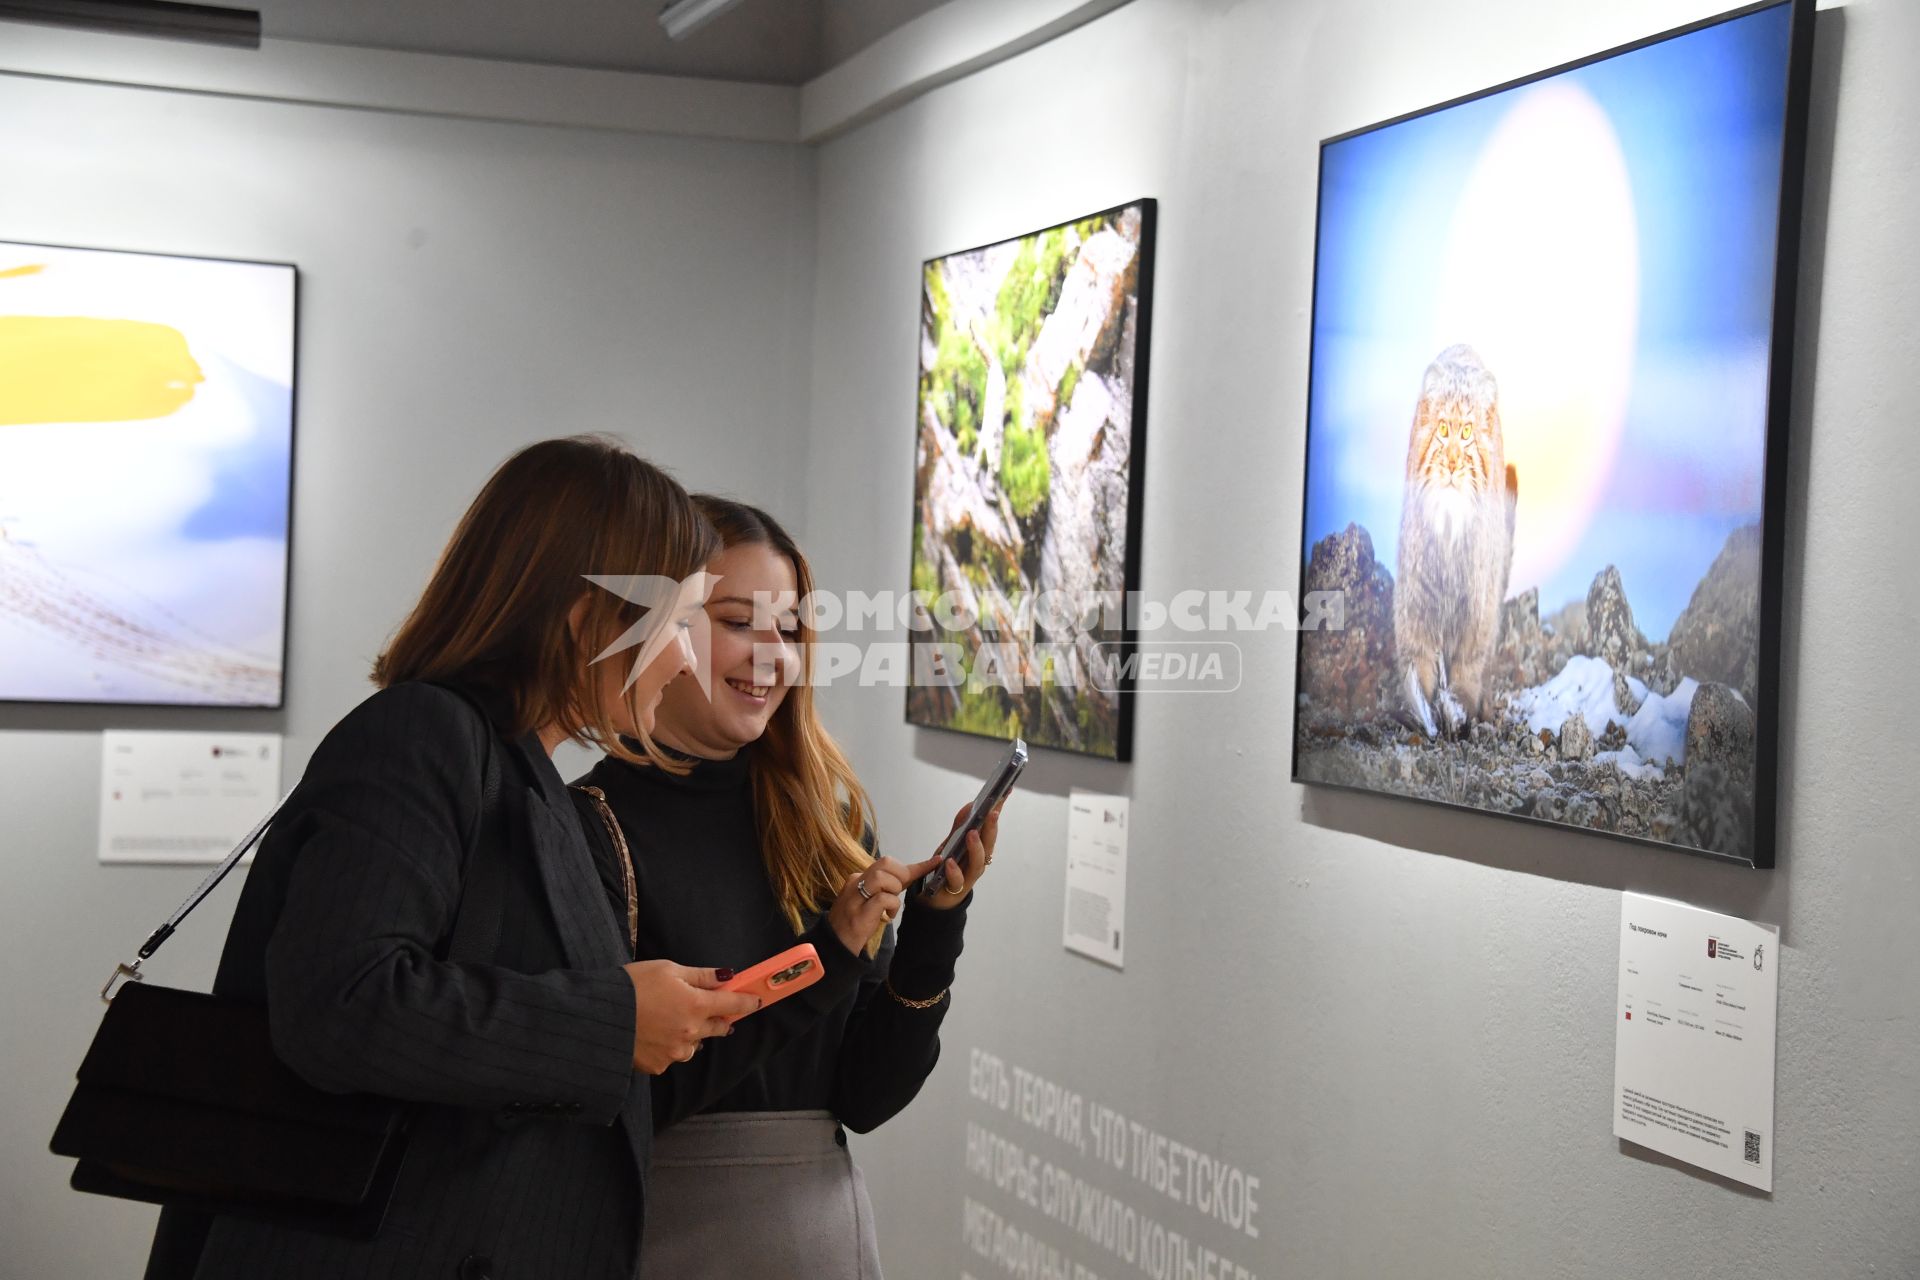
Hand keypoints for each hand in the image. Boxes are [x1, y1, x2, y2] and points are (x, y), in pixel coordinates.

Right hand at [622, 961, 760, 1074]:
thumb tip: (727, 975)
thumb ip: (701, 976)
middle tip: (707, 1007)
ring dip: (691, 1034)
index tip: (755, 1001)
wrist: (597, 1016)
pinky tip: (652, 1033)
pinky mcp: (658, 1066)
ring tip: (668, 1019)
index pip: (732, 1005)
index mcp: (696, 1005)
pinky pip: (672, 1056)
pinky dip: (668, 1046)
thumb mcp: (668, 970)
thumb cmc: (631, 986)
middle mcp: (690, 1032)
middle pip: (717, 1027)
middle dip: (717, 1018)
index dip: (746, 1002)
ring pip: (694, 1044)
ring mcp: (675, 1053)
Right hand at [828, 855, 937, 955]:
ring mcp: (855, 896)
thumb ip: (887, 887)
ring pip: (882, 877)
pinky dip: (892, 906)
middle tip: (898, 893)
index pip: (887, 863)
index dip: (914, 865)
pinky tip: (888, 916)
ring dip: (894, 891)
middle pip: (885, 863)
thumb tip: (912, 874)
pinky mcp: (859, 912)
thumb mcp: (869, 900)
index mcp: (858, 878)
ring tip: (890, 906)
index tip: (934, 862)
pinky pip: (883, 898)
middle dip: (901, 875)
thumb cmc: (856, 922)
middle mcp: (855, 882)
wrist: (836, 944)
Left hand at [920, 800, 1000, 910]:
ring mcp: (969, 876)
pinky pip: (957, 880)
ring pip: (977, 863)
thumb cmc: (949, 866)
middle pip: (988, 844)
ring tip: (972, 834)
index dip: (998, 811)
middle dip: (991, 828)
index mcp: (980, 849)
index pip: (991, 827)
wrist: (936, 895)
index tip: (1004, 793)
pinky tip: (950, 862)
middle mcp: (979, 862)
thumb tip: (971, 804)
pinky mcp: (955, 888)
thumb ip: (960, 825)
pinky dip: (954, 871)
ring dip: (976, 848)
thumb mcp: (952, 842)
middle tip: (992, 812)